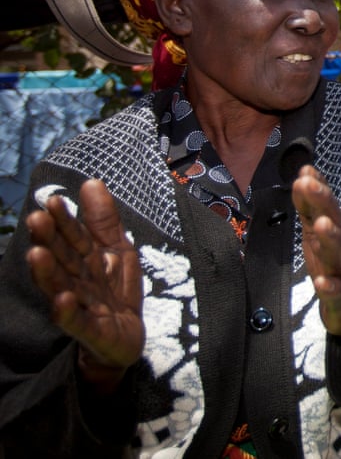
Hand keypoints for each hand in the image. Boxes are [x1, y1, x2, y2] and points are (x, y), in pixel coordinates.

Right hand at [25, 180, 143, 394]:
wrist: (128, 336)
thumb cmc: (116, 290)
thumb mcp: (118, 249)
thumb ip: (104, 220)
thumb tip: (91, 181)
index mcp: (84, 259)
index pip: (72, 237)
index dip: (64, 220)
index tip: (53, 200)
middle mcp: (76, 280)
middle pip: (61, 259)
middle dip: (48, 240)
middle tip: (36, 220)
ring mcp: (81, 305)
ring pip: (61, 287)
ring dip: (47, 272)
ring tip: (36, 254)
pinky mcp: (89, 329)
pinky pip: (76, 321)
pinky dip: (67, 311)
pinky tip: (63, 299)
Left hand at [293, 165, 340, 357]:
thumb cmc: (337, 266)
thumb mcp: (321, 234)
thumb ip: (312, 206)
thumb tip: (304, 174)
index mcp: (338, 231)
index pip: (326, 206)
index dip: (317, 189)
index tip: (305, 171)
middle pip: (335, 222)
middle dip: (323, 203)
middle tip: (309, 184)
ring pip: (338, 254)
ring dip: (330, 239)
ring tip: (321, 224)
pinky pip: (337, 292)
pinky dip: (330, 287)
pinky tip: (321, 282)